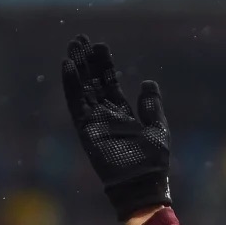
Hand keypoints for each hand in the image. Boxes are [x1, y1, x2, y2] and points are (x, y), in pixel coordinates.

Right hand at [61, 34, 171, 220]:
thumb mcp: (157, 129)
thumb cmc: (153, 162)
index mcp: (123, 113)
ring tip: (72, 47)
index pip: (109, 83)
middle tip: (80, 39)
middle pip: (92, 82)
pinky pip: (76, 105)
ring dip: (77, 68)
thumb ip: (151, 106)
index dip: (104, 65)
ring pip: (82, 89)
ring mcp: (95, 121)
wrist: (142, 184)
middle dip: (87, 61)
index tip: (99, 46)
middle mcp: (106, 114)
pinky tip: (68, 67)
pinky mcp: (86, 129)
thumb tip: (148, 82)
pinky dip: (71, 86)